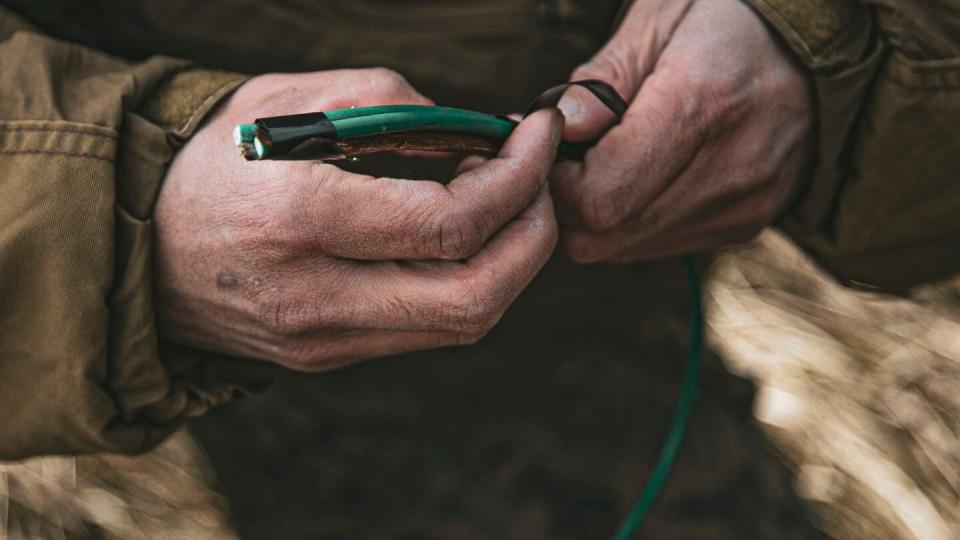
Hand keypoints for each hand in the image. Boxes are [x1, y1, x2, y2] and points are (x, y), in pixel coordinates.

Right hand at [155, 69, 561, 370]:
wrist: (139, 246)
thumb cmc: (216, 157)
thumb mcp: (291, 99)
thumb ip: (392, 107)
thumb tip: (478, 137)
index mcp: (298, 220)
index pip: (450, 224)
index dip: (518, 177)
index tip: (539, 133)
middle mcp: (315, 296)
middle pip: (476, 296)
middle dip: (535, 235)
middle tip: (541, 180)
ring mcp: (324, 339)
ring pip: (463, 322)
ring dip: (511, 261)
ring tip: (505, 200)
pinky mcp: (331, 356)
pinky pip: (428, 327)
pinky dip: (469, 279)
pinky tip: (462, 235)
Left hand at [552, 0, 812, 261]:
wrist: (819, 46)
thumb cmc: (725, 17)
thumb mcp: (657, 19)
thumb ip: (600, 81)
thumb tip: (558, 129)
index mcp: (701, 105)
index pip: (599, 198)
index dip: (555, 183)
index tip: (551, 148)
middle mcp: (729, 170)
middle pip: (604, 234)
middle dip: (566, 204)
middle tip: (569, 157)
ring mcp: (741, 206)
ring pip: (624, 248)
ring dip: (597, 215)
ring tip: (610, 158)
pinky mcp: (745, 225)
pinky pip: (657, 245)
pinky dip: (632, 219)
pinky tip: (645, 173)